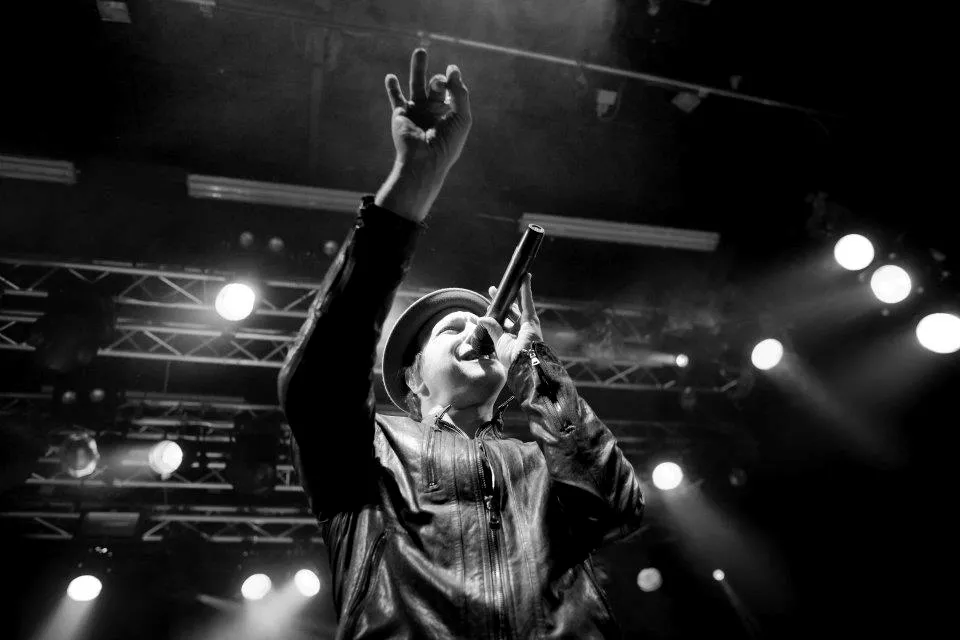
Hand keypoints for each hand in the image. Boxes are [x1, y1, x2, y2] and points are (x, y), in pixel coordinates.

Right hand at [384, 48, 471, 179]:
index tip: (451, 75)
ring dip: (418, 68)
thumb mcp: (462, 117)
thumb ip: (460, 93)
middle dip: (438, 79)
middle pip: (435, 86)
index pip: (452, 91)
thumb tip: (452, 69)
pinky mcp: (401, 114)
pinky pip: (396, 98)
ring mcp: (416, 112)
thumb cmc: (447, 143)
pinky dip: (392, 88)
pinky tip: (391, 77)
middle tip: (438, 79)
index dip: (453, 81)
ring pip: (416, 85)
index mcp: (449, 114)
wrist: (425, 160)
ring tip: (421, 51)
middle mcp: (432, 112)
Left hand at [477, 274, 542, 368]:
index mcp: (512, 336)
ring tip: (517, 276)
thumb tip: (482, 318)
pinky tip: (524, 278)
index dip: (496, 311)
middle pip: (511, 310)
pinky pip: (527, 301)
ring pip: (521, 302)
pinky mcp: (532, 319)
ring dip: (518, 289)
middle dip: (503, 299)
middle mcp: (521, 329)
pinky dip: (526, 289)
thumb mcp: (498, 342)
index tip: (489, 303)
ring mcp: (528, 323)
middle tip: (493, 290)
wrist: (524, 362)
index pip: (503, 320)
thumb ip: (492, 329)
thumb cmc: (512, 357)